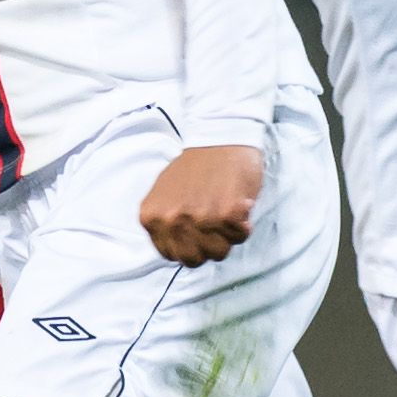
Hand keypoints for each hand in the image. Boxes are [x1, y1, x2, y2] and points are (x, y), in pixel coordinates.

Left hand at [139, 143, 262, 266]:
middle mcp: (172, 221)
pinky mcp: (228, 214)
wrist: (220, 136)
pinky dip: (244, 225)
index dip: (189, 245)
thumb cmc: (194, 166)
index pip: (171, 255)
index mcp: (152, 217)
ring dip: (227, 236)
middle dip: (207, 245)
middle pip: (194, 260)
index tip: (197, 228)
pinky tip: (238, 205)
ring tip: (225, 211)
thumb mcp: (163, 194)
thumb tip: (173, 249)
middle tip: (214, 223)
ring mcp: (200, 219)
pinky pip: (240, 237)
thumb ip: (163, 222)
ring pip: (218, 253)